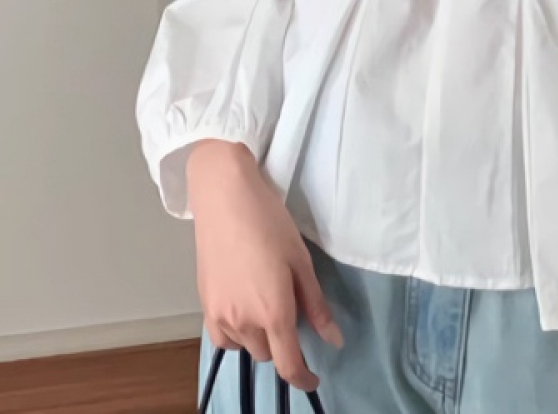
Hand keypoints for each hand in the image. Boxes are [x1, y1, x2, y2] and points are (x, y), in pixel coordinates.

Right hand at [187, 140, 343, 391]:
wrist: (225, 199)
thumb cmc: (270, 223)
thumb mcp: (301, 261)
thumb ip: (316, 305)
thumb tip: (333, 339)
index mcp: (273, 311)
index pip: (289, 363)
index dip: (304, 378)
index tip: (314, 379)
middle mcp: (243, 321)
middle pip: (268, 353)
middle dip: (284, 342)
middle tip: (293, 306)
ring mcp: (219, 315)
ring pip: (246, 346)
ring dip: (262, 336)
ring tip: (269, 301)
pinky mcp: (204, 305)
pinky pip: (223, 337)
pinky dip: (238, 333)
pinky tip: (246, 309)